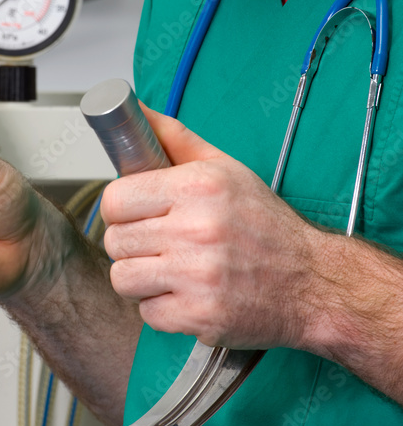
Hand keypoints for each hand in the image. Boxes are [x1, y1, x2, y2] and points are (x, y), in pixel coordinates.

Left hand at [100, 105, 324, 350]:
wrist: (311, 281)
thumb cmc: (265, 224)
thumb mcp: (224, 168)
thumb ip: (173, 138)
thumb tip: (133, 109)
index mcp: (197, 186)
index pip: (115, 199)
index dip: (121, 209)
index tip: (136, 214)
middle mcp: (196, 229)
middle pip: (114, 240)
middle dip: (131, 244)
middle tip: (158, 244)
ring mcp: (198, 275)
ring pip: (122, 279)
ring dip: (140, 278)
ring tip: (168, 270)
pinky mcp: (201, 315)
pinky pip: (147, 314)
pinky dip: (162, 309)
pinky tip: (186, 294)